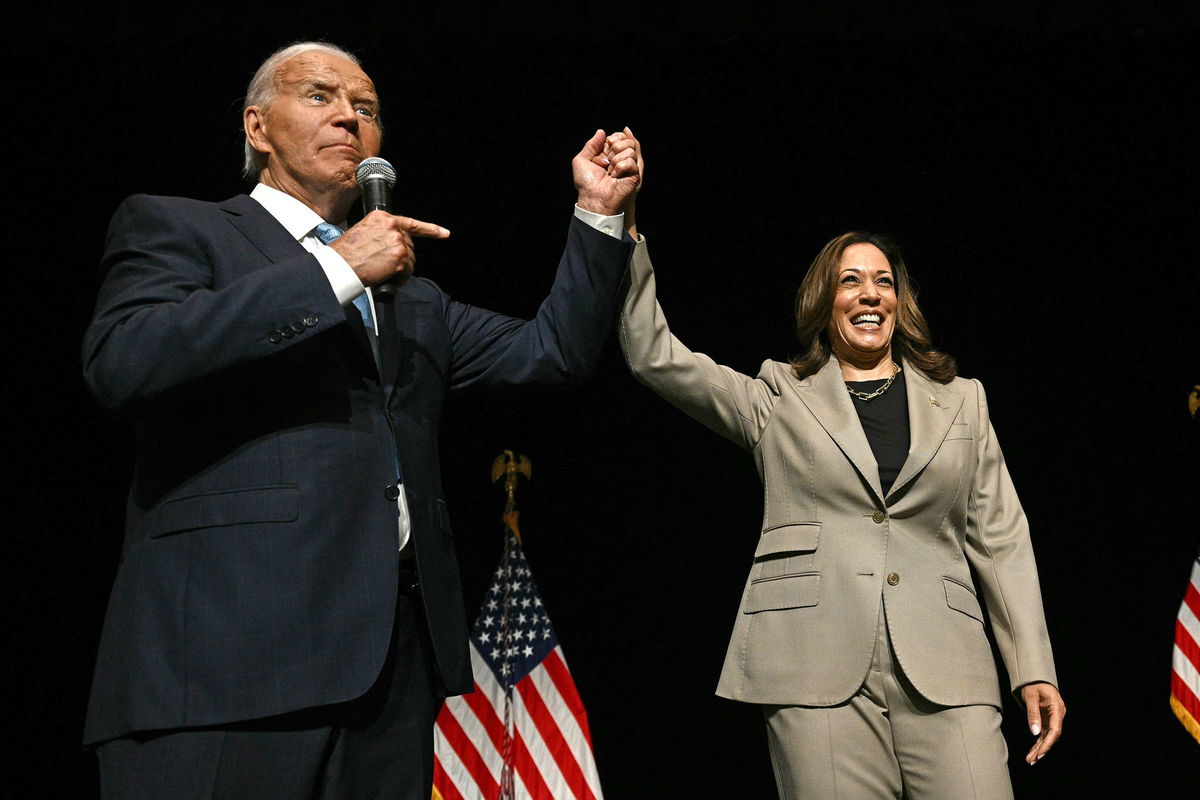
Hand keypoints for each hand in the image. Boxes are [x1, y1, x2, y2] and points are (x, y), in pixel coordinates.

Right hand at [330, 210, 449, 287]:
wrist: (340, 265)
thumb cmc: (346, 252)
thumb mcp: (364, 231)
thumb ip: (382, 232)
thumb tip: (395, 243)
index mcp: (383, 217)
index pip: (411, 223)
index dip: (430, 230)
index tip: (444, 233)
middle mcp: (392, 226)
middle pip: (409, 245)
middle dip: (401, 257)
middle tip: (383, 264)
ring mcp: (398, 242)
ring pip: (410, 259)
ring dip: (400, 269)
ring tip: (381, 271)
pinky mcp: (400, 258)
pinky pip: (408, 271)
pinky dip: (400, 278)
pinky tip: (387, 278)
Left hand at [573, 127, 642, 217]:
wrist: (592, 198)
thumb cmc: (586, 183)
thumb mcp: (581, 160)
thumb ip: (591, 144)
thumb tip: (602, 131)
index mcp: (609, 154)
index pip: (618, 137)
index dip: (612, 139)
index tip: (603, 150)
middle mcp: (620, 159)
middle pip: (627, 140)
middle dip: (614, 147)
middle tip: (606, 162)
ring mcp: (628, 167)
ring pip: (630, 149)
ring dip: (615, 159)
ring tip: (609, 171)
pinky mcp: (634, 175)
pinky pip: (630, 162)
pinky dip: (619, 168)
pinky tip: (614, 176)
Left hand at [1020, 682, 1065, 763]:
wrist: (1035, 678)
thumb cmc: (1033, 684)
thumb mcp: (1030, 696)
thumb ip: (1033, 714)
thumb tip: (1034, 732)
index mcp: (1057, 708)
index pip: (1055, 730)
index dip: (1048, 743)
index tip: (1040, 753)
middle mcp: (1058, 715)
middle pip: (1052, 736)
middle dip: (1042, 749)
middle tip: (1032, 760)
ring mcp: (1053, 718)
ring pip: (1047, 737)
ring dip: (1039, 748)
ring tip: (1030, 759)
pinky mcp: (1047, 720)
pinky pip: (1043, 734)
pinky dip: (1038, 743)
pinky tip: (1033, 752)